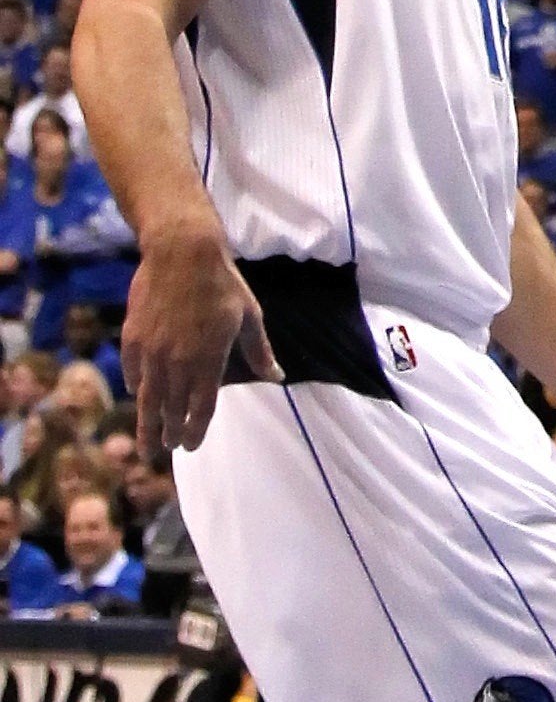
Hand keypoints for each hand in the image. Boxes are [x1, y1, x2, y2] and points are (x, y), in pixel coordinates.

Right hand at [124, 217, 278, 463]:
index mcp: (209, 359)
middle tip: (169, 448)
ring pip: (148, 399)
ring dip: (147, 424)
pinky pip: (133, 373)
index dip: (196, 430)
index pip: (202, 408)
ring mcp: (152, 351)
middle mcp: (178, 362)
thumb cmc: (222, 284)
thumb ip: (260, 352)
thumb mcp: (250, 317)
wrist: (182, 253)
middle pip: (173, 409)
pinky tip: (140, 397)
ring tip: (147, 445)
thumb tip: (277, 376)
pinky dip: (137, 388)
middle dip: (171, 433)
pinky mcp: (133, 339)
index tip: (192, 447)